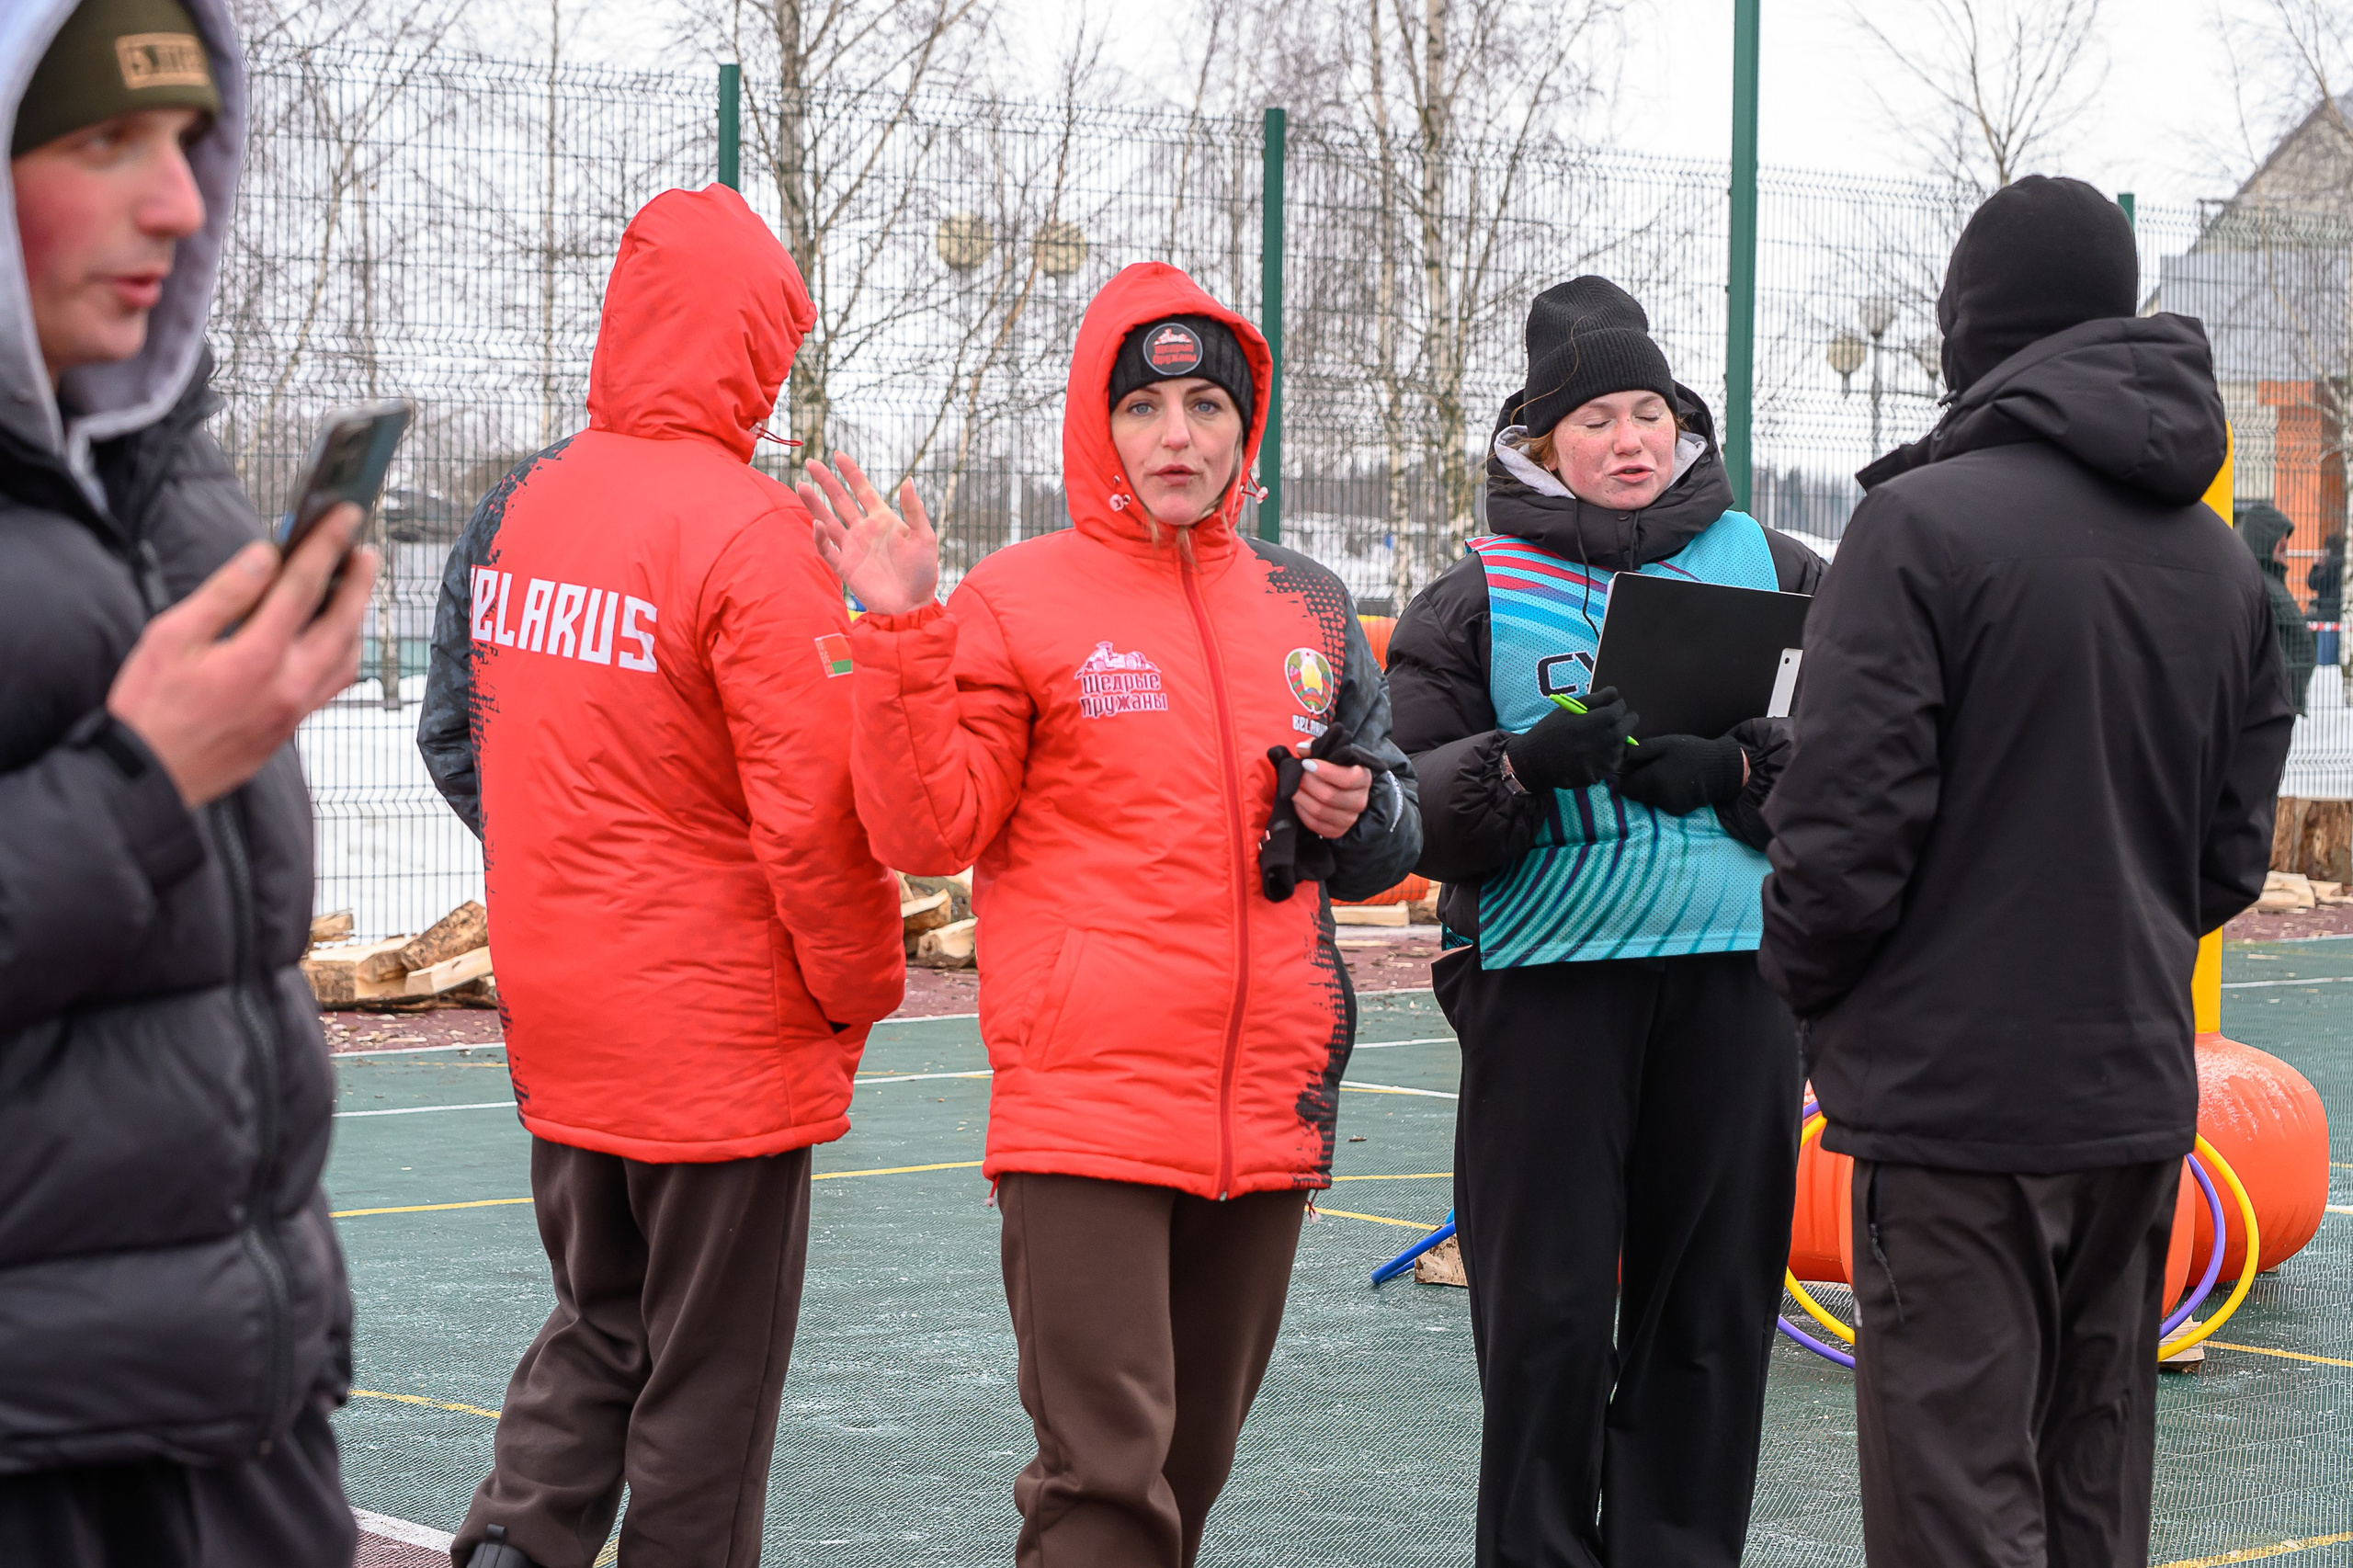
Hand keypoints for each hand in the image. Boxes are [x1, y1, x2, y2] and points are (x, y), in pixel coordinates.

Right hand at [106, 505, 376, 806]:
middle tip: (365, 550)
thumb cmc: (150, 708)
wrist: (150, 777)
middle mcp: (290, 684)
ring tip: (354, 587)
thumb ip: (224, 594)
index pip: (305, 587)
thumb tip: (263, 556)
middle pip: (343, 621)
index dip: (327, 545)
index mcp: (258, 656)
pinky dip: (345, 651)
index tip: (345, 517)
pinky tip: (337, 636)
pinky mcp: (294, 725)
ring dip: (356, 617)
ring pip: (348, 655)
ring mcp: (296, 708)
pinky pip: (336, 682)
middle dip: (359, 581)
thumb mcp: (171, 638)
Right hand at [800, 452, 939, 614]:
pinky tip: (817, 524)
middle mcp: (864, 530)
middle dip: (826, 481)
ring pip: (828, 520)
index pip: (863, 490)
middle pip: (840, 500)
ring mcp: (853, 547)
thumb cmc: (923, 572)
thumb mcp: (924, 537)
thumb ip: (915, 509)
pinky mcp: (845, 567)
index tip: (838, 455)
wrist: (913, 605)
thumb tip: (909, 479)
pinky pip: (827, 549)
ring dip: (814, 504)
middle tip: (811, 463)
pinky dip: (820, 537)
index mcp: (883, 519)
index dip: (851, 472)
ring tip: (801, 485)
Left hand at [1291, 739, 1369, 837]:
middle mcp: (1360, 801)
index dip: (1325, 771)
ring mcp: (1349, 818)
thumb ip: (1316, 747)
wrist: (1338, 786)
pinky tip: (1296, 800)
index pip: (1347, 779)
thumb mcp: (1329, 753)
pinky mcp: (1337, 831)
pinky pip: (1315, 824)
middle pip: (1330, 796)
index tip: (1306, 763)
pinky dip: (1301, 812)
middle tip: (1297, 774)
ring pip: (1320, 811)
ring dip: (1301, 798)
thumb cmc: (1333, 767)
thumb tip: (1302, 749)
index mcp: (1363, 778)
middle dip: (1308, 784)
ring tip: (1292, 786)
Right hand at [1503, 686, 1635, 792]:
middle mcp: (1611, 739)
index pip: (1621, 708)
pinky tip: (1592, 755)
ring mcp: (1608, 759)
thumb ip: (1595, 699)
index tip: (1604, 709)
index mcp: (1603, 720)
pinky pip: (1614, 762)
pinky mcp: (1603, 774)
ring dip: (1615, 740)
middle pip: (1630, 725)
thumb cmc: (1550, 732)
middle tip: (1603, 724)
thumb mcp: (1568, 709)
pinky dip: (1607, 757)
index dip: (1613, 706)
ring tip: (1595, 741)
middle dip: (1620, 720)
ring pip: (1624, 744)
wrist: (1535, 762)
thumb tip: (1615, 692)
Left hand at [1614, 733, 1747, 815]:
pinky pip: (1661, 804)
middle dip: (1638, 783)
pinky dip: (1663, 796)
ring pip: (1647, 800)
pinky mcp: (1679, 811)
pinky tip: (1676, 783)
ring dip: (1651, 789)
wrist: (1722, 768)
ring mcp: (1670, 807)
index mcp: (1654, 779)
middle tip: (1652, 768)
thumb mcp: (1665, 744)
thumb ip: (1639, 751)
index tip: (1635, 767)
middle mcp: (1659, 797)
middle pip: (1635, 794)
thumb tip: (1618, 756)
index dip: (1626, 776)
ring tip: (1667, 774)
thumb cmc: (1692, 751)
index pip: (1625, 786)